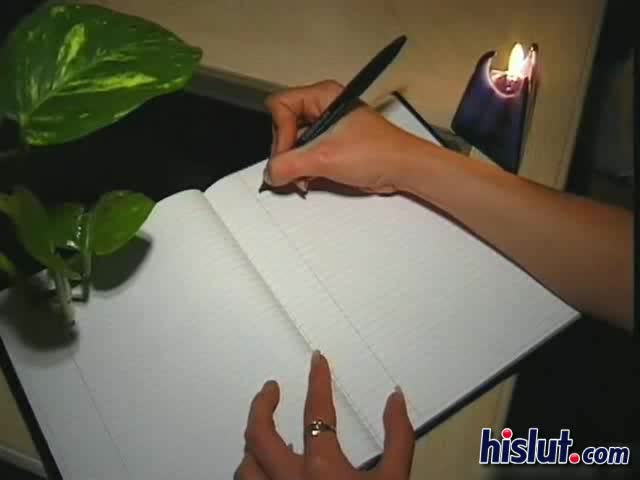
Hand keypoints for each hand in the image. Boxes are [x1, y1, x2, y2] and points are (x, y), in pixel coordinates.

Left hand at [235, 350, 414, 479]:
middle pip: (258, 435)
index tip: (317, 362)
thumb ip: (398, 438)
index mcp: (322, 470)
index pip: (316, 410)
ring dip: (253, 444)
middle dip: (261, 405)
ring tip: (264, 431)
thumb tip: (395, 397)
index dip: (317, 380)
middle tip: (270, 389)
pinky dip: (252, 474)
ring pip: (244, 467)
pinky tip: (263, 470)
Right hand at [263, 80, 430, 193]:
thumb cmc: (378, 152)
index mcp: (322, 96)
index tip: (287, 154)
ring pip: (293, 144)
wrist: (402, 170)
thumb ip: (289, 165)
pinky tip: (309, 180)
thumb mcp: (325, 158)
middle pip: (283, 127)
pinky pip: (305, 156)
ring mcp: (327, 129)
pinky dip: (303, 170)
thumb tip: (269, 173)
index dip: (279, 132)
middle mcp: (323, 109)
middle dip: (286, 152)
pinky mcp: (332, 147)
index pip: (279, 106)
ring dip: (294, 164)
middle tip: (293, 169)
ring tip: (304, 177)